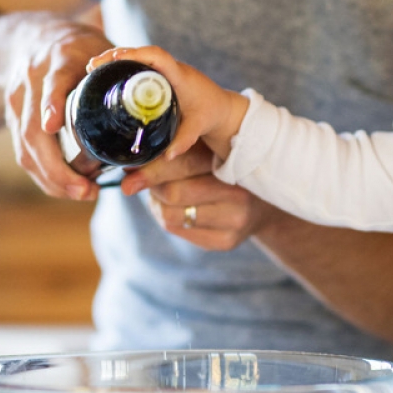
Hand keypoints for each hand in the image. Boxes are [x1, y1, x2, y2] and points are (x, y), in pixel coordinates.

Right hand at [5, 19, 114, 199]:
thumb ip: (124, 71)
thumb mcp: (101, 49)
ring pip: (25, 146)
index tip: (55, 126)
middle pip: (33, 129)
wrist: (33, 38)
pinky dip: (43, 174)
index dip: (51, 104)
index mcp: (58, 60)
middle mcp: (31, 80)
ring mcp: (18, 101)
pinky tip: (65, 188)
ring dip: (51, 177)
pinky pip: (23, 152)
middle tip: (86, 190)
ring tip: (82, 194)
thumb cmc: (81, 48)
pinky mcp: (13, 118)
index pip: (51, 83)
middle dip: (56, 166)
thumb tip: (158, 103)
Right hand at [89, 46, 248, 159]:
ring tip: (92, 69)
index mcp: (179, 75)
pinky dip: (122, 68)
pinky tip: (105, 76)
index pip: (157, 56)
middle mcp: (171, 68)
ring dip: (116, 60)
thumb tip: (168, 156)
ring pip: (137, 57)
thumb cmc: (211, 114)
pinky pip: (139, 66)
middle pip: (140, 52)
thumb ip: (184, 141)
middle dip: (115, 56)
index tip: (115, 60)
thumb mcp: (198, 127)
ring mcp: (165, 70)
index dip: (135, 55)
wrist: (222, 108)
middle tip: (93, 66)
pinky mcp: (160, 76)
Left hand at [120, 144, 273, 250]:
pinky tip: (173, 207)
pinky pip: (179, 230)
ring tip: (159, 191)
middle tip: (135, 178)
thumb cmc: (228, 168)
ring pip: (171, 215)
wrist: (266, 202)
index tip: (127, 168)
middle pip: (173, 193)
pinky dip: (167, 216)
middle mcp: (238, 194)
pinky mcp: (227, 242)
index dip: (151, 167)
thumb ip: (180, 151)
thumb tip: (130, 163)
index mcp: (234, 162)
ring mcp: (235, 222)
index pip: (183, 164)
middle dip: (150, 185)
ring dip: (156, 203)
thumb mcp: (212, 151)